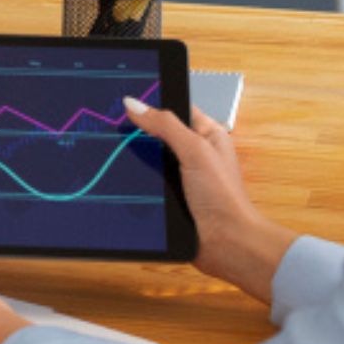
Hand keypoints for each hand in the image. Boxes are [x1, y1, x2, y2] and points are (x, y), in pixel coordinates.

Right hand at [120, 98, 297, 303]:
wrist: (226, 244)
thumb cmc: (225, 199)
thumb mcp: (195, 151)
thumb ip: (165, 125)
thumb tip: (134, 104)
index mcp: (208, 134)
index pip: (176, 108)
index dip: (154, 103)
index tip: (128, 100)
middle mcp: (195, 154)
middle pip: (158, 134)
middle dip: (140, 134)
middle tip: (116, 127)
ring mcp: (181, 176)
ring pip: (149, 159)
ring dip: (137, 161)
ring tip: (117, 154)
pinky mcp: (170, 197)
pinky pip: (147, 182)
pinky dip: (138, 182)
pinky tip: (126, 179)